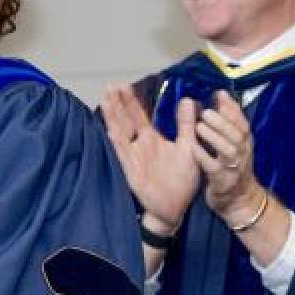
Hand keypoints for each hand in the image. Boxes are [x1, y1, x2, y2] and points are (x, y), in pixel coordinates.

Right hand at [100, 86, 201, 231]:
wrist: (176, 208)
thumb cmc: (181, 180)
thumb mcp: (188, 147)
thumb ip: (186, 125)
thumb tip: (187, 100)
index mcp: (152, 140)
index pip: (138, 116)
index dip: (131, 101)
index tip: (123, 85)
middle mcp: (140, 146)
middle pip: (125, 120)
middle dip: (118, 104)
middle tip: (110, 86)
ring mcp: (134, 158)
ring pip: (121, 133)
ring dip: (113, 118)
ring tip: (105, 100)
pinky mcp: (133, 171)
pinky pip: (124, 155)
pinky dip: (118, 143)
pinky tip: (111, 130)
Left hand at [193, 91, 265, 220]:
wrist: (239, 200)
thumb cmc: (232, 167)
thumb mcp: (235, 144)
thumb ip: (228, 121)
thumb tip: (221, 94)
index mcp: (245, 143)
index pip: (242, 122)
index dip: (232, 108)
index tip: (219, 94)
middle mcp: (242, 154)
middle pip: (237, 135)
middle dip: (222, 122)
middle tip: (205, 112)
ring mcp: (233, 168)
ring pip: (228, 150)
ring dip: (214, 137)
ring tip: (199, 127)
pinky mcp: (222, 181)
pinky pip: (213, 168)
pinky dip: (204, 157)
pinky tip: (193, 148)